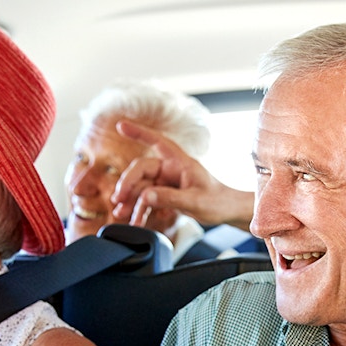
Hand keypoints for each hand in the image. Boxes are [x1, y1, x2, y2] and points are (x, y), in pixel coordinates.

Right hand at [110, 120, 254, 230]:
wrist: (227, 212)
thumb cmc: (218, 201)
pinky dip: (139, 210)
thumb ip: (170, 198)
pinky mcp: (165, 195)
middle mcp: (170, 169)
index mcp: (180, 162)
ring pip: (141, 188)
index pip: (157, 141)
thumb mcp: (195, 201)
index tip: (121, 125)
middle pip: (141, 171)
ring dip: (130, 201)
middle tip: (118, 200)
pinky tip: (134, 220)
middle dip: (127, 185)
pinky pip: (147, 200)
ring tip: (121, 214)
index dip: (138, 132)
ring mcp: (166, 182)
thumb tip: (145, 196)